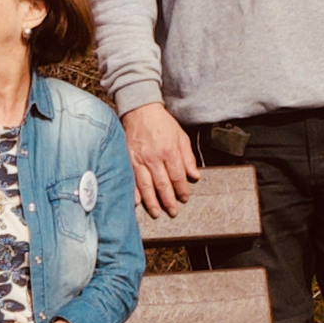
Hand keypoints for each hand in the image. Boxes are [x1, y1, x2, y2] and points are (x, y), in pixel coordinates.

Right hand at [122, 102, 199, 216]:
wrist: (140, 110)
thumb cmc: (161, 123)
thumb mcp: (181, 136)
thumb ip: (188, 157)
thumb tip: (195, 175)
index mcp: (169, 151)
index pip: (177, 176)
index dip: (182, 190)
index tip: (184, 198)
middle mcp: (154, 158)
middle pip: (162, 184)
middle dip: (168, 200)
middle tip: (173, 212)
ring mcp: (139, 159)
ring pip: (146, 185)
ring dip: (152, 201)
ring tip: (157, 213)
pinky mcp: (128, 159)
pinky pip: (131, 179)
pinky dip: (134, 191)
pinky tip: (136, 202)